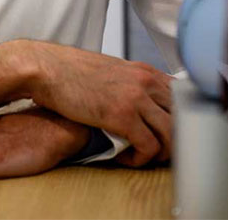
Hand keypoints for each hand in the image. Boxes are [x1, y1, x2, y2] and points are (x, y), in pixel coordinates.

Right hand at [0, 40, 172, 165]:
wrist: (46, 68)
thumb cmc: (71, 72)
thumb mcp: (110, 71)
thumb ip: (131, 85)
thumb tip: (142, 106)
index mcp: (144, 71)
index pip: (182, 98)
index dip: (179, 120)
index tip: (167, 135)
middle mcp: (146, 82)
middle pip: (182, 117)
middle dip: (174, 140)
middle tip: (156, 151)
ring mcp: (136, 98)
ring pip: (171, 135)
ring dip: (159, 153)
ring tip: (140, 157)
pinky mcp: (122, 116)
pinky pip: (148, 147)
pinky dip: (139, 159)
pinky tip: (124, 158)